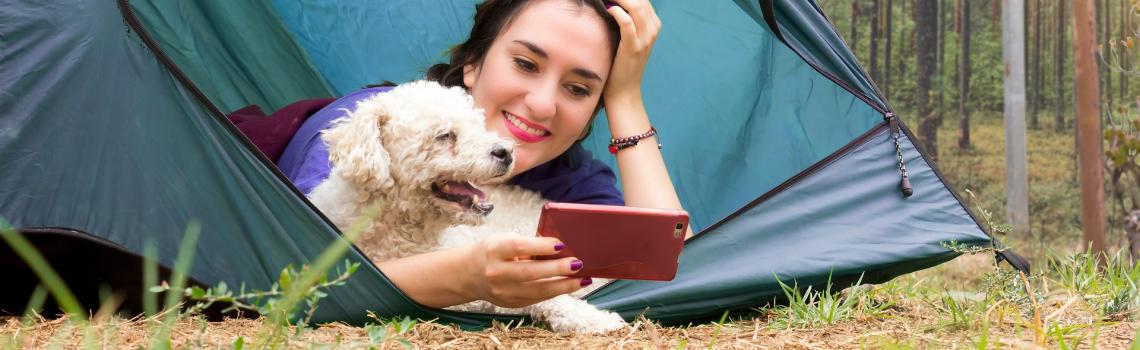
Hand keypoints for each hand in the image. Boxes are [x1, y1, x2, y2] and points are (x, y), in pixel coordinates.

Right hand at [464, 235, 589, 307]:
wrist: (469, 274)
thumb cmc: (494, 251)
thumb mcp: (504, 240)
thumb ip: (527, 243)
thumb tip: (559, 247)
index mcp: (494, 250)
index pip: (519, 248)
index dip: (541, 247)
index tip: (561, 244)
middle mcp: (496, 272)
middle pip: (530, 272)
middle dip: (557, 269)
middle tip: (577, 263)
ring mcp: (503, 291)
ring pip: (537, 290)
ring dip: (563, 285)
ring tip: (583, 280)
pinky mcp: (511, 303)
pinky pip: (537, 298)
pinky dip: (556, 292)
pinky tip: (570, 285)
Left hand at [603, 0, 661, 106]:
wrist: (624, 90)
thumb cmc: (622, 63)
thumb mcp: (630, 39)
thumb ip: (628, 21)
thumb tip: (612, 4)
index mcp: (653, 25)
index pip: (643, 0)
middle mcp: (652, 30)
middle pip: (641, 0)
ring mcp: (645, 39)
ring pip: (636, 7)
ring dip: (619, 0)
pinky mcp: (633, 48)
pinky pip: (627, 23)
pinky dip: (617, 13)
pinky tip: (608, 11)